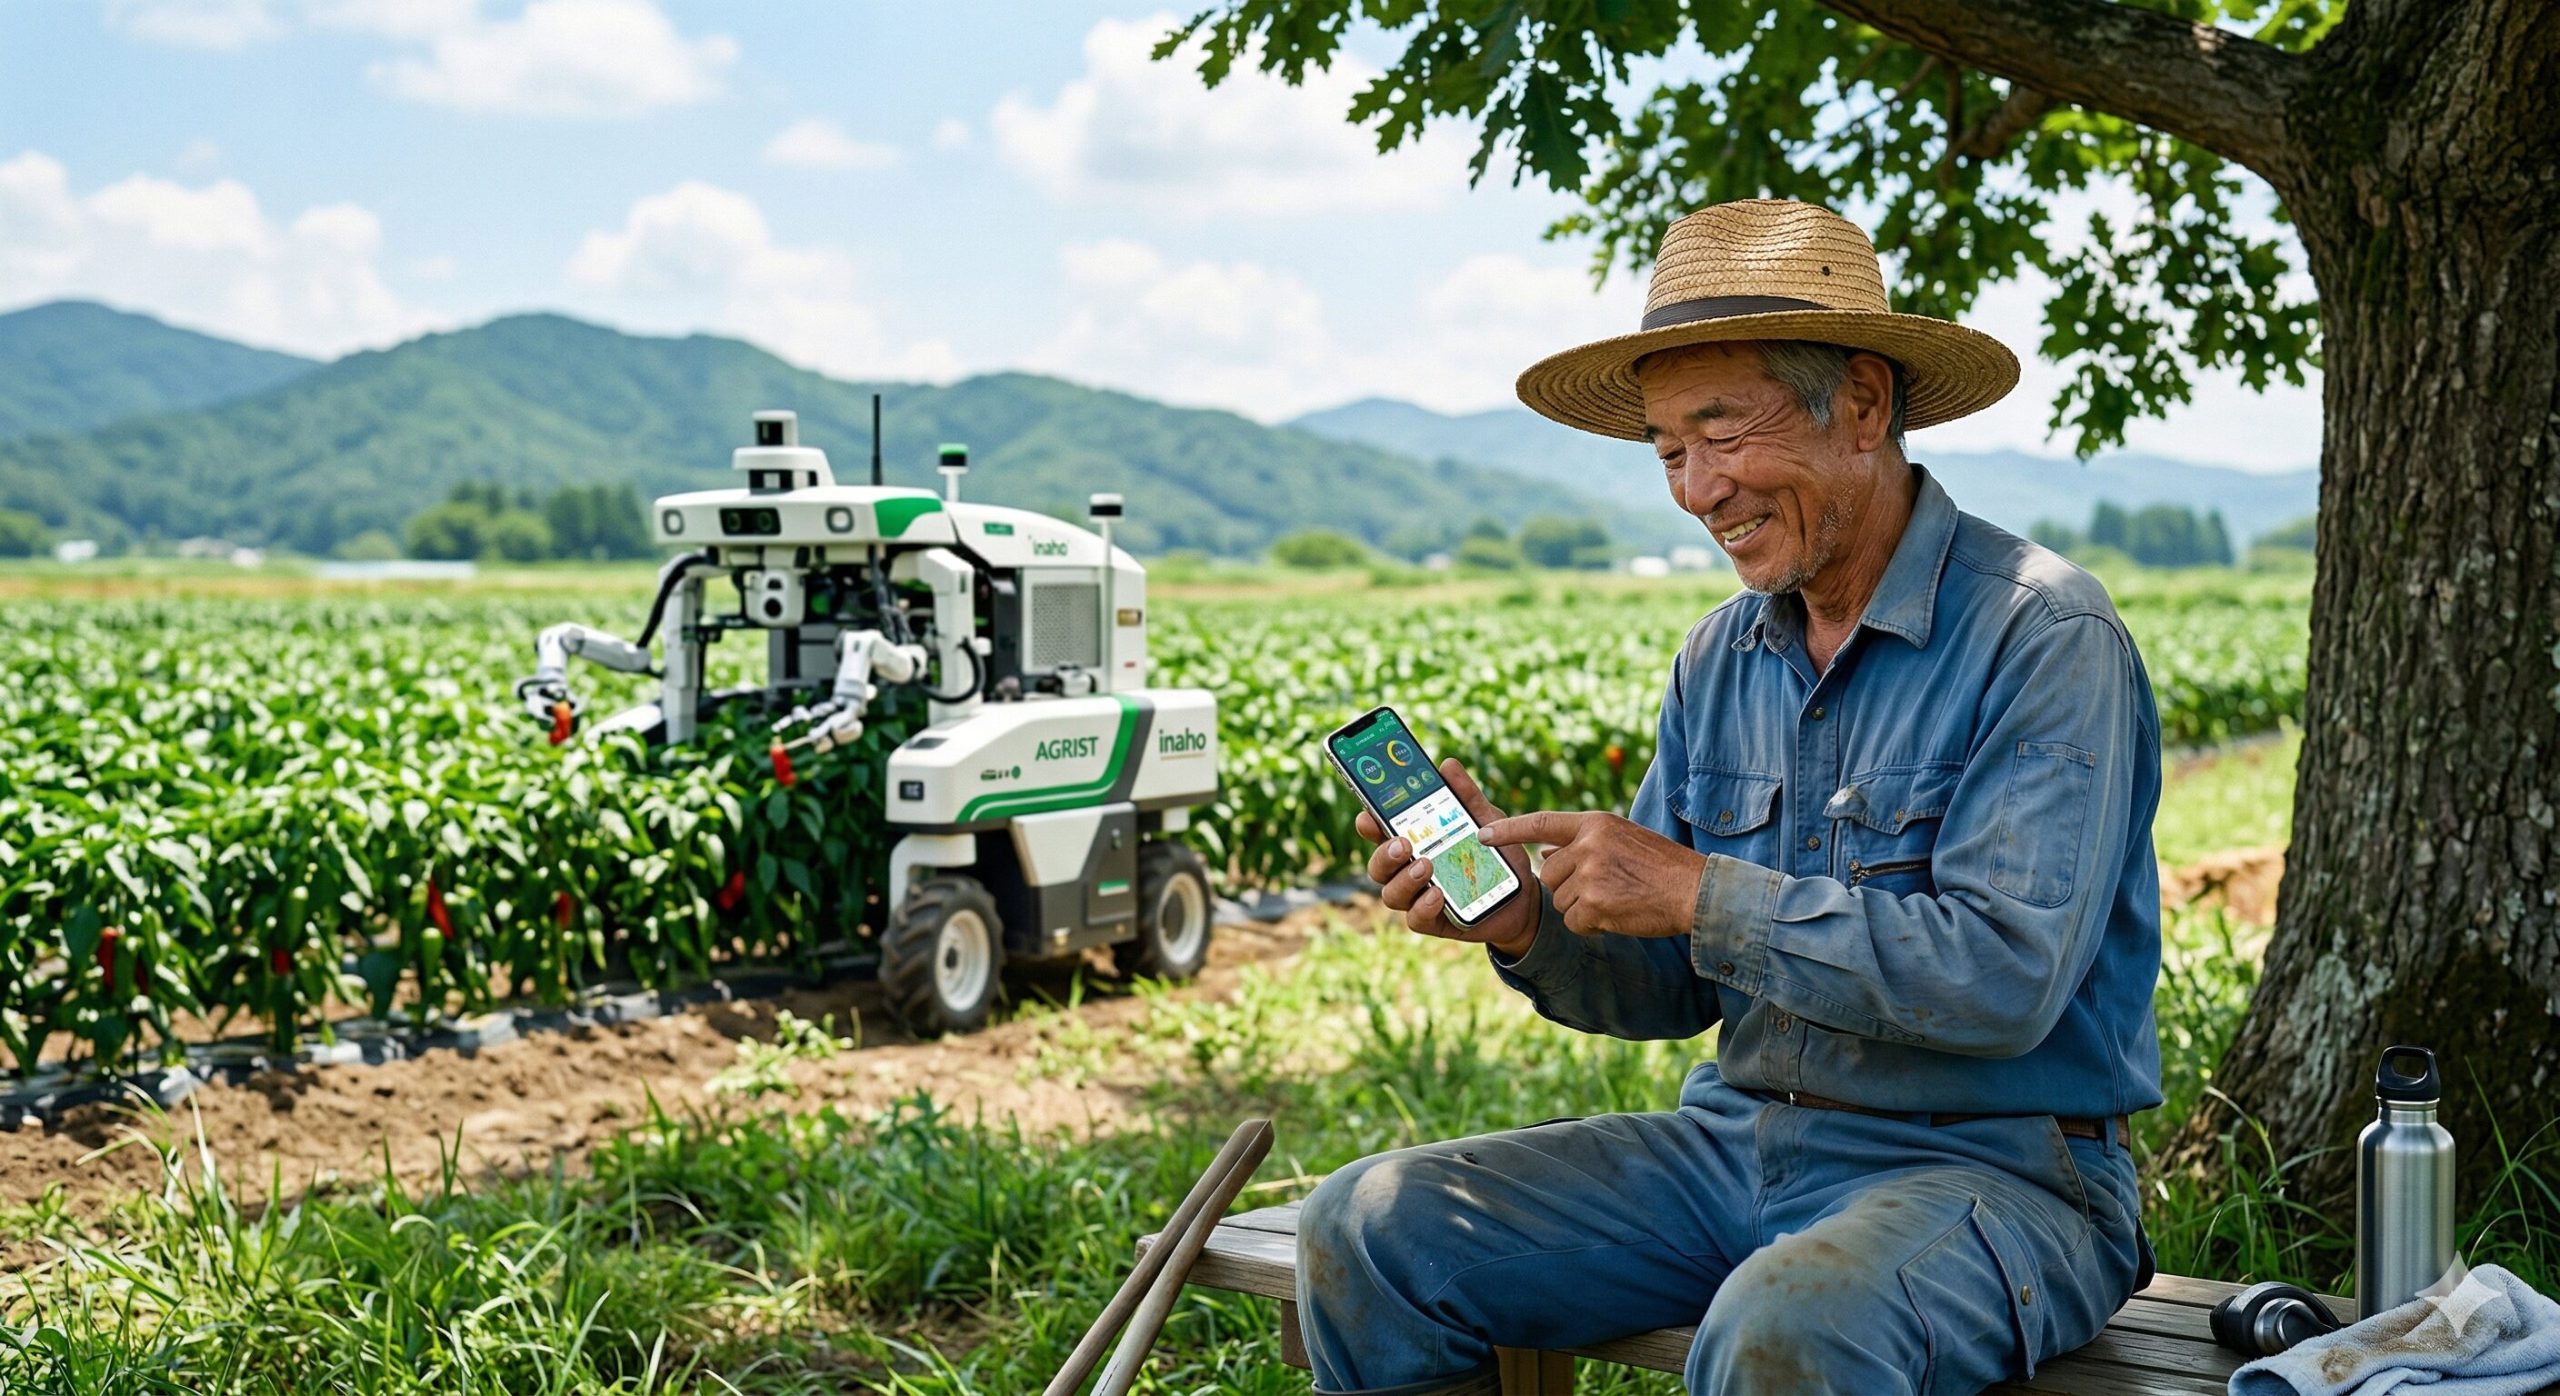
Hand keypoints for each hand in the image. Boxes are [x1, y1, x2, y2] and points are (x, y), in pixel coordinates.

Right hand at [1355, 758, 1538, 957]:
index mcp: (1415, 842)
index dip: (1368, 825)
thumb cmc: (1497, 854)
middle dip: (1384, 853)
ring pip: (1391, 893)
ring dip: (1403, 879)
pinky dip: (1423, 906)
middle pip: (1379, 865)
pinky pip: (1415, 919)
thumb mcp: (1486, 820)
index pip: (1381, 833)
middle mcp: (1409, 870)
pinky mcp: (1434, 921)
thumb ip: (1466, 796)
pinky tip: (1437, 895)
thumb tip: (1447, 765)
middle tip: (1404, 843)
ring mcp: (1419, 897)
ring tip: (1425, 866)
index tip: (1367, 817)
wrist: (1525, 896)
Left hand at [1476, 811, 1707, 938]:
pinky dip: (1592, 926)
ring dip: (1582, 908)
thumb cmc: (1663, 867)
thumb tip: (1544, 850)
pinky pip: (1574, 922)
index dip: (1507, 829)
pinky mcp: (1595, 903)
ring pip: (1560, 900)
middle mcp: (1588, 844)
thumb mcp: (1623, 839)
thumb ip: (1584, 843)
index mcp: (1595, 823)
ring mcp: (1590, 873)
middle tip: (1605, 890)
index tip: (1481, 834)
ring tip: (1617, 900)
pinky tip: (1618, 917)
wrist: (1696, 890)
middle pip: (1549, 873)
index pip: (1540, 823)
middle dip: (1568, 888)